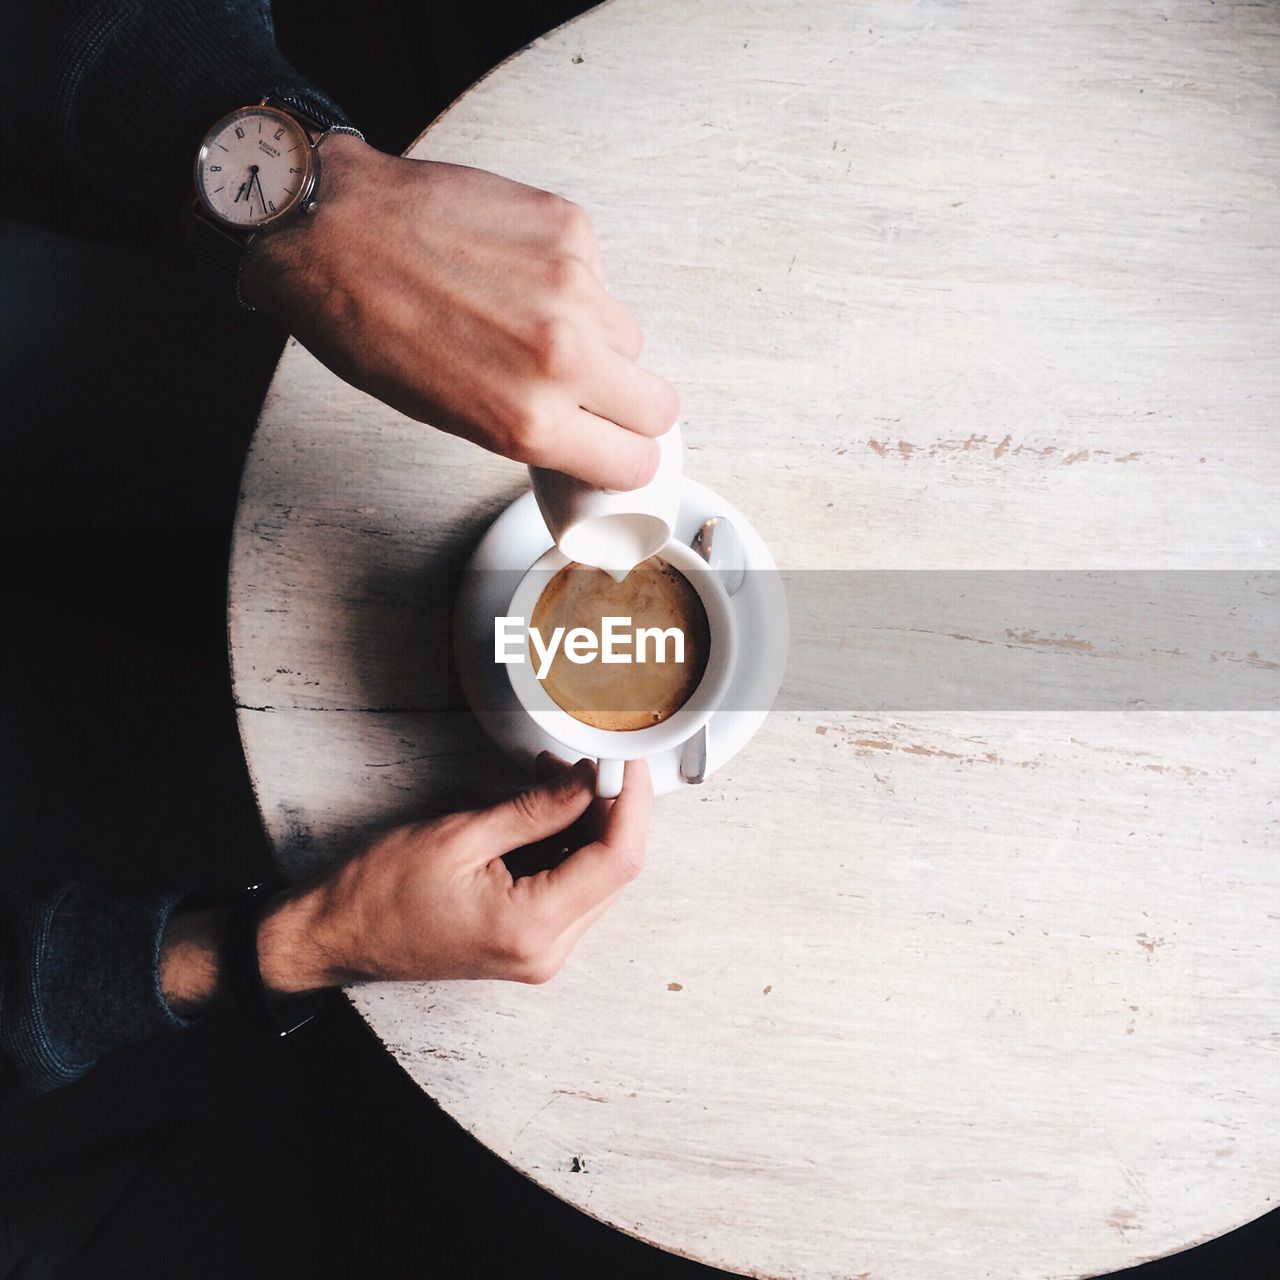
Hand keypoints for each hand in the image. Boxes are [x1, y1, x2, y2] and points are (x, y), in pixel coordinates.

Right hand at [160, 757, 651, 1010]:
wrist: (338, 936)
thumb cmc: (382, 891)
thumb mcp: (462, 835)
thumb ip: (536, 809)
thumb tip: (589, 778)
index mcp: (531, 928)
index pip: (617, 862)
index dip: (631, 804)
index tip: (626, 760)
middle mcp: (546, 951)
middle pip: (614, 872)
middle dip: (608, 809)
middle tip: (583, 760)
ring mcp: (539, 953)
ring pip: (596, 879)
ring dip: (587, 825)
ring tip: (553, 778)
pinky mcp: (528, 944)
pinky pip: (570, 890)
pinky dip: (566, 846)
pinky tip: (544, 810)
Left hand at [241, 135, 678, 489]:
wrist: (331, 229)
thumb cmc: (368, 328)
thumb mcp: (451, 416)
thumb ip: (532, 429)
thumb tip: (583, 430)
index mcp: (528, 422)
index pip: (636, 460)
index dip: (627, 457)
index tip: (615, 447)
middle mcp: (561, 358)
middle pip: (658, 405)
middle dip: (631, 407)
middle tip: (595, 394)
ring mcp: (572, 287)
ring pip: (628, 336)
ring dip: (597, 339)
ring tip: (533, 321)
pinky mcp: (570, 228)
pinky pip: (597, 275)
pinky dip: (568, 280)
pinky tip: (515, 271)